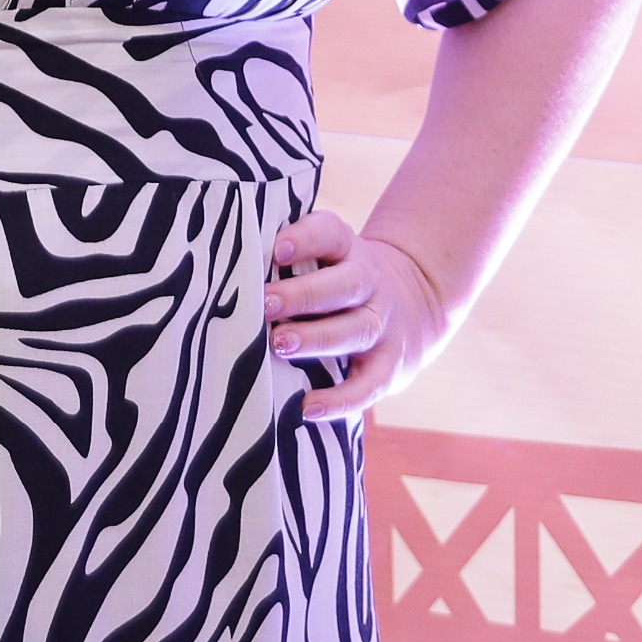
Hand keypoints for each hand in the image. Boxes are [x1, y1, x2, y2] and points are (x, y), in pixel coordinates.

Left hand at [266, 207, 453, 421]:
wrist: (413, 304)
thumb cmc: (337, 280)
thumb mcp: (327, 256)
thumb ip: (288, 260)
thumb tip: (227, 274)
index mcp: (348, 251)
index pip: (331, 234)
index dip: (306, 239)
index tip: (277, 249)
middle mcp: (370, 284)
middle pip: (345, 285)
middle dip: (304, 295)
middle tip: (266, 304)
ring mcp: (382, 326)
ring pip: (356, 330)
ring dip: (316, 338)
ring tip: (279, 344)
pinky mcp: (388, 366)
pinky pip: (368, 386)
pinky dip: (340, 400)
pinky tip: (308, 407)